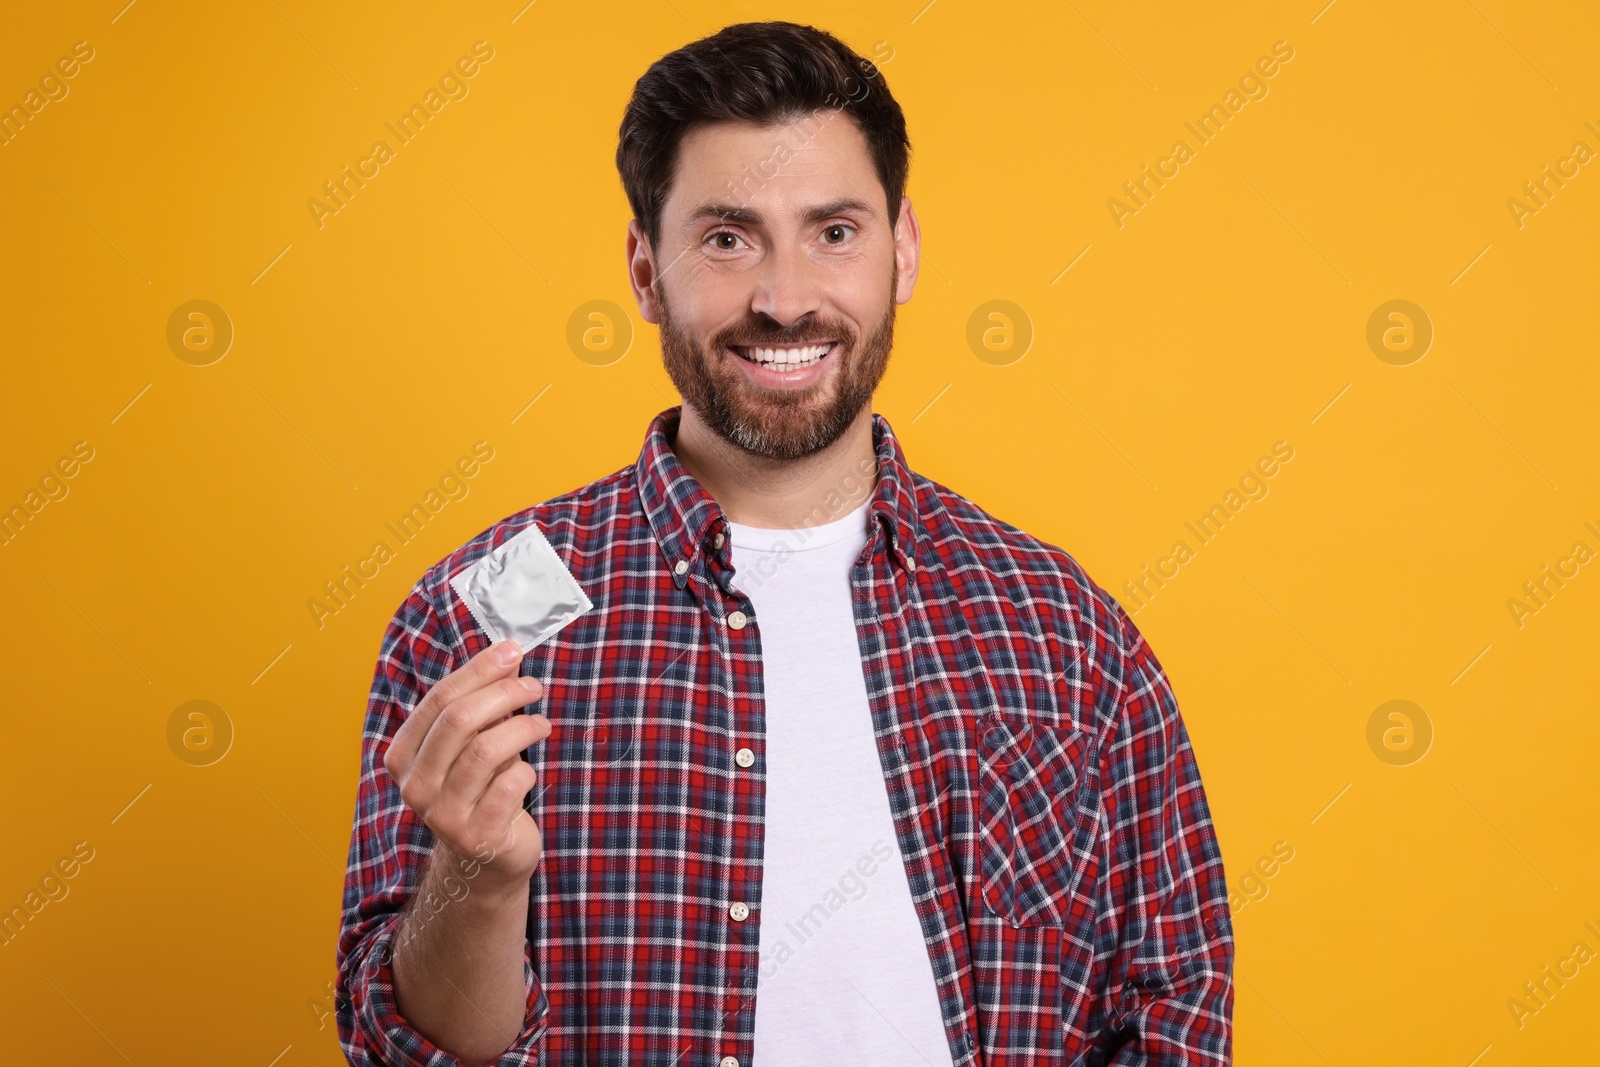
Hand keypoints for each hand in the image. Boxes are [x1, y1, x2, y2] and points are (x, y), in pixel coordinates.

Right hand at [384, 639, 551, 893]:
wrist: (485, 858)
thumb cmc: (479, 788)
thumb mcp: (472, 743)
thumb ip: (483, 702)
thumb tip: (508, 654)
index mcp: (403, 756)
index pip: (440, 698)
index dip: (480, 669)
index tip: (512, 651)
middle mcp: (415, 786)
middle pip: (460, 719)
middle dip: (505, 693)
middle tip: (535, 686)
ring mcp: (442, 815)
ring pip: (486, 750)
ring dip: (522, 728)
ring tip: (541, 724)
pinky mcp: (476, 836)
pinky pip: (509, 785)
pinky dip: (527, 770)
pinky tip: (528, 771)